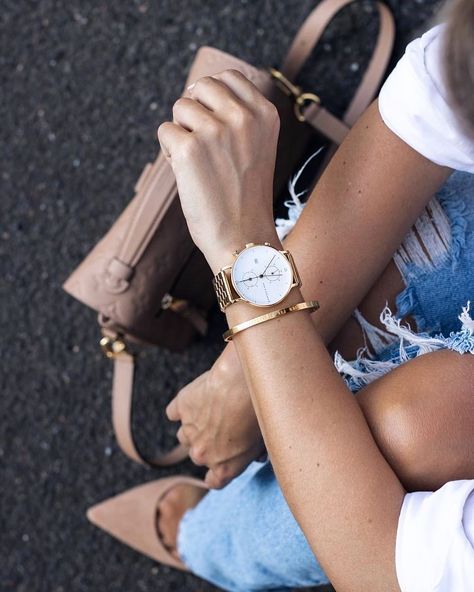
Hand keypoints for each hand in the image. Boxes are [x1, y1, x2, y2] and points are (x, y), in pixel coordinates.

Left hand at [157, 69, 280, 273]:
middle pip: (201, 87)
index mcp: (266, 114)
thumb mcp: (258, 147)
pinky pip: (165, 131)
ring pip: (181, 107)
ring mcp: (215, 131)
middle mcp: (243, 117)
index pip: (229, 78)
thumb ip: (240, 116)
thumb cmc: (246, 198)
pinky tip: (187, 174)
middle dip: (195, 111)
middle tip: (204, 145)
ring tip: (199, 164)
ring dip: (182, 132)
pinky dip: (169, 152)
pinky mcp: (189, 148)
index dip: (213, 96)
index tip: (213, 120)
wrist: (243, 238)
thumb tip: (197, 90)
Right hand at [166, 342, 264, 488]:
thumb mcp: (264, 440)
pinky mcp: (181, 407)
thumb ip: (255, 453)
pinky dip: (182, 407)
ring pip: (185, 435)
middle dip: (208, 444)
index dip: (218, 470)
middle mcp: (202, 454)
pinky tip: (196, 398)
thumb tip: (257, 456)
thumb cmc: (258, 413)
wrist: (243, 385)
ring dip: (195, 426)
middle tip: (223, 426)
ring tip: (213, 410)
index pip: (214, 481)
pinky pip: (174, 412)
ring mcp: (189, 430)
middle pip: (199, 455)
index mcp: (224, 468)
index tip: (222, 461)